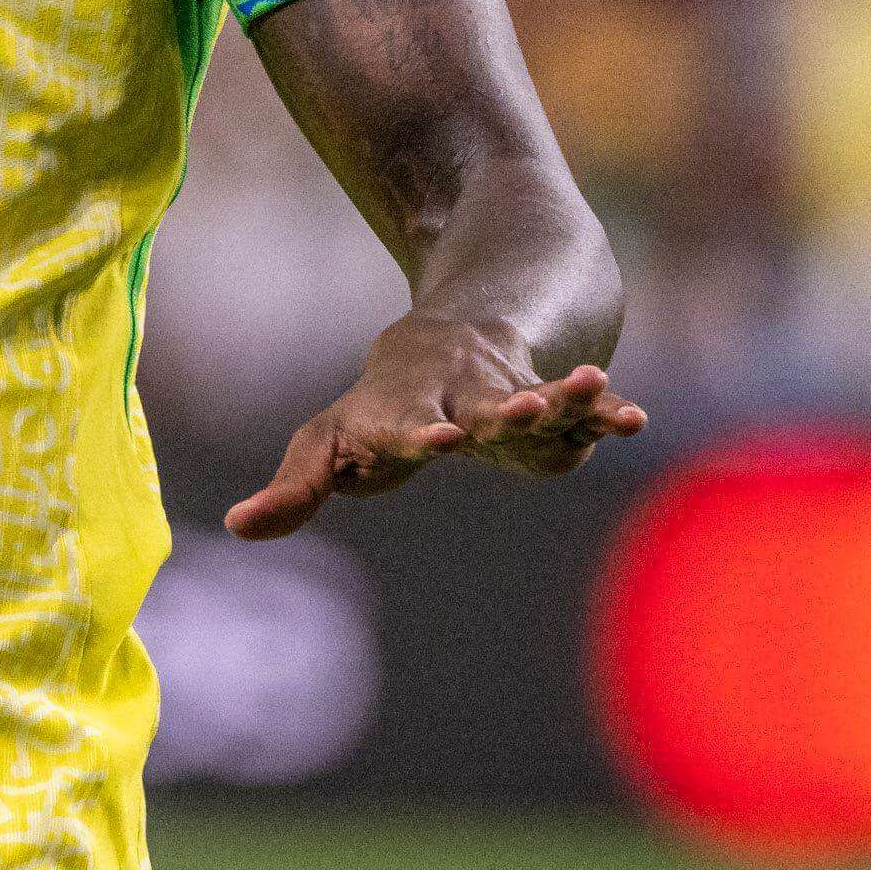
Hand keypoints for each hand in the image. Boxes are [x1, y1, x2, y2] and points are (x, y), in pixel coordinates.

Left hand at [224, 314, 647, 539]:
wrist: (444, 341)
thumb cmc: (376, 410)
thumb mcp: (330, 442)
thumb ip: (296, 488)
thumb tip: (236, 527)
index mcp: (402, 413)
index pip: (405, 426)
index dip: (419, 435)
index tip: (438, 441)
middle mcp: (458, 399)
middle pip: (483, 407)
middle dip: (506, 410)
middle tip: (526, 409)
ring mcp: (506, 396)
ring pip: (538, 398)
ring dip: (565, 396)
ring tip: (596, 385)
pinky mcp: (548, 401)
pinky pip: (581, 410)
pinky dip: (606, 413)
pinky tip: (634, 419)